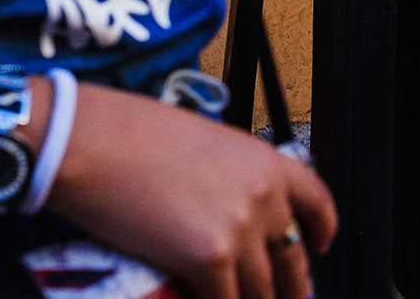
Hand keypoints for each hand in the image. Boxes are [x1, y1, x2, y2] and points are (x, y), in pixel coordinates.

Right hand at [52, 85, 337, 298]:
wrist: (97, 143)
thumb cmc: (137, 136)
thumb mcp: (209, 145)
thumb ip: (236, 179)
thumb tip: (238, 213)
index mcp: (268, 162)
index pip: (317, 203)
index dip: (322, 231)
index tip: (320, 246)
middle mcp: (265, 197)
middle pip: (291, 258)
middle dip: (287, 286)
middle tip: (280, 296)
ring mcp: (240, 231)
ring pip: (261, 289)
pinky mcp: (209, 259)